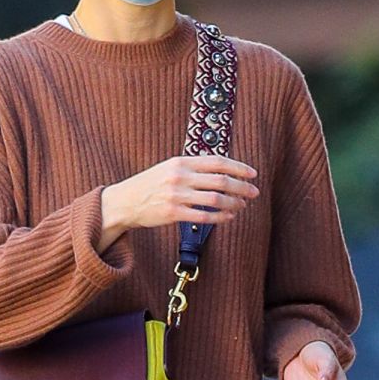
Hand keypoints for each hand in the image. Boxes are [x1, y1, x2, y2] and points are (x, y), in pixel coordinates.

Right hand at [101, 154, 258, 242]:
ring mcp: (177, 195)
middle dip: (241, 187)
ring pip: (215, 199)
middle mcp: (180, 176)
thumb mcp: (169, 168)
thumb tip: (220, 170)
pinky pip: (204, 216)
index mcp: (181, 162)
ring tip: (241, 205)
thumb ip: (192, 168)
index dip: (238, 168)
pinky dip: (220, 217)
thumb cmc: (149, 185)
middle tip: (253, 192)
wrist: (125, 202)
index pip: (218, 162)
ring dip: (233, 203)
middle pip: (221, 180)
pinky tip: (228, 217)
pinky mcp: (173, 213)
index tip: (252, 174)